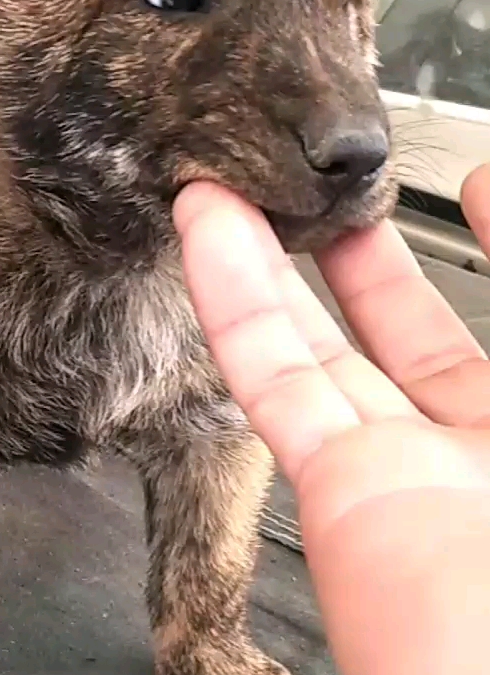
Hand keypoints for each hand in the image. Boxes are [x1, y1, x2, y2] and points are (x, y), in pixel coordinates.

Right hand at [174, 167, 489, 674]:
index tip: (469, 181)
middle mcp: (478, 454)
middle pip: (410, 337)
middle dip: (361, 262)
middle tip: (320, 191)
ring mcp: (406, 476)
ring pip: (326, 348)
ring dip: (273, 258)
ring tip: (230, 179)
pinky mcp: (343, 495)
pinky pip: (280, 381)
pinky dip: (239, 298)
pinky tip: (210, 230)